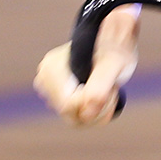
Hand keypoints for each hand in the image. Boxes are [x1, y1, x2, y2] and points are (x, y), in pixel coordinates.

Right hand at [33, 8, 137, 124]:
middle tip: (113, 89)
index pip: (68, 106)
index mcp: (52, 68)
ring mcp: (50, 90)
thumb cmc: (114, 47)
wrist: (114, 40)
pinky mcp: (59, 98)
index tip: (110, 87)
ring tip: (109, 90)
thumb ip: (100, 88)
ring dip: (98, 111)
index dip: (93, 103)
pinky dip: (95, 112)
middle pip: (70, 115)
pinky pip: (77, 118)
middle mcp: (46, 79)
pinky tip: (103, 95)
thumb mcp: (113, 65)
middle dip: (97, 108)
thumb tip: (86, 115)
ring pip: (75, 119)